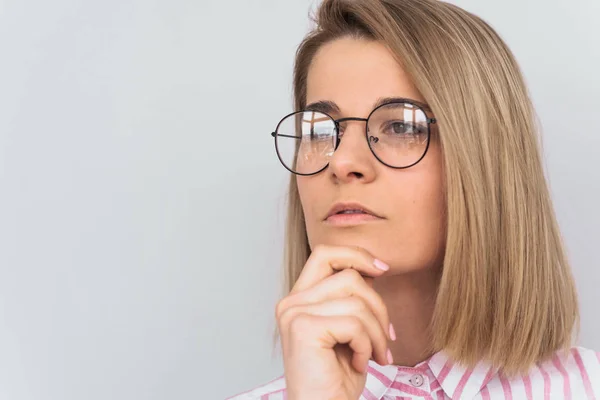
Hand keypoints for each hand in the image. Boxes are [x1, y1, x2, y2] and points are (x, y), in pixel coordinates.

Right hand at [276, 245, 394, 399]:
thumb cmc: (337, 378)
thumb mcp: (348, 330)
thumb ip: (352, 298)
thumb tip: (376, 268)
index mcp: (299, 299)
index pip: (325, 254)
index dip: (357, 255)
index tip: (383, 269)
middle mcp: (291, 302)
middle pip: (347, 274)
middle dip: (378, 303)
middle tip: (387, 335)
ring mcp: (294, 314)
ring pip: (356, 300)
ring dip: (377, 331)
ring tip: (377, 355)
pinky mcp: (303, 328)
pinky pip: (354, 323)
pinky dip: (367, 345)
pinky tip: (361, 363)